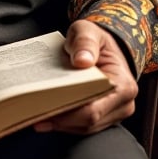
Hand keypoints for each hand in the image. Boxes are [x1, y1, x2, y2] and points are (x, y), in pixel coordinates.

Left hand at [33, 19, 137, 134]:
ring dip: (60, 123)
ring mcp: (114, 114)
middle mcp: (122, 104)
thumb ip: (84, 42)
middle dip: (60, 119)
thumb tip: (82, 60)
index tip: (46, 106)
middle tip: (34, 113)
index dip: (68, 113)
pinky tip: (45, 115)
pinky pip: (82, 125)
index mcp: (123, 85)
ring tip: (35, 115)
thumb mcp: (88, 31)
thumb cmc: (96, 39)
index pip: (94, 109)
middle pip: (87, 122)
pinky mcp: (103, 117)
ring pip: (83, 127)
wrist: (103, 46)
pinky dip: (64, 122)